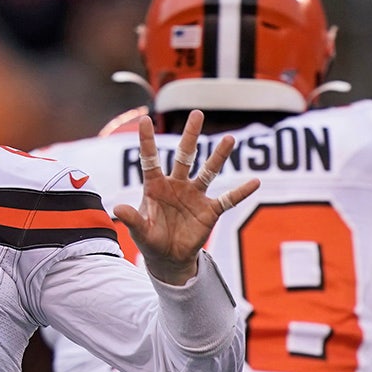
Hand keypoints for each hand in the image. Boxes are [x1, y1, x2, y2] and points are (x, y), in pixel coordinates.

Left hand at [114, 110, 259, 284]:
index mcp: (155, 186)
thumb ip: (131, 219)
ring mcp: (194, 196)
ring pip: (208, 171)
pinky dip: (240, 192)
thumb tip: (117, 208)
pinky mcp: (210, 210)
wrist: (168, 257)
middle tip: (197, 113)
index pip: (150, 159)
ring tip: (229, 139)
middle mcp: (176, 185)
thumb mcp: (139, 231)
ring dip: (218, 156)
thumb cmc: (150, 240)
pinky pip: (228, 199)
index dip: (147, 140)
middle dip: (190, 136)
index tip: (144, 119)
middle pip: (184, 156)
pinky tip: (255, 182)